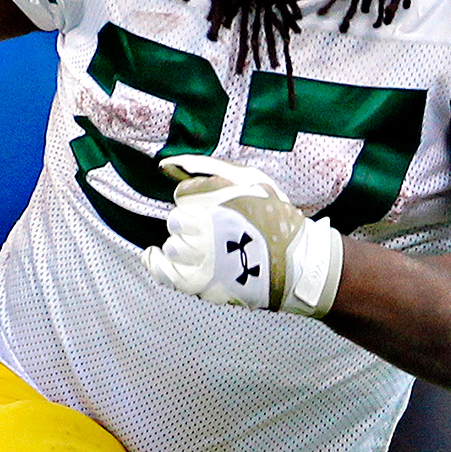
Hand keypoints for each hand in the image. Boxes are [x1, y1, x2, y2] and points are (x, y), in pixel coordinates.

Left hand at [141, 154, 342, 315]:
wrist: (297, 265)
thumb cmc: (275, 218)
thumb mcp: (248, 180)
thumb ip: (206, 168)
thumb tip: (166, 165)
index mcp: (217, 207)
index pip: (183, 197)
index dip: (196, 201)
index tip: (210, 208)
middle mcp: (206, 236)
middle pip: (176, 223)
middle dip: (188, 223)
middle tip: (211, 228)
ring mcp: (203, 263)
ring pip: (172, 248)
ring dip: (181, 245)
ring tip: (199, 246)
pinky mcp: (202, 286)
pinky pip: (166, 274)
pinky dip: (156, 264)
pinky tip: (153, 256)